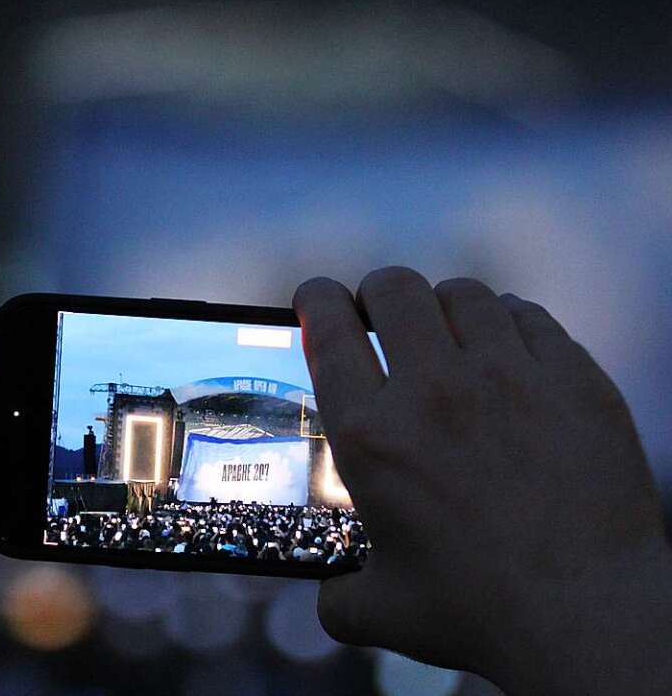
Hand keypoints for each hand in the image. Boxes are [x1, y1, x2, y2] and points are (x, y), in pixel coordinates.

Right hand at [294, 267, 671, 694]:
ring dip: (442, 306)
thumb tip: (330, 598)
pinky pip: (529, 317)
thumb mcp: (383, 611)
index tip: (315, 298)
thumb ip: (339, 596)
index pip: (328, 330)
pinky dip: (507, 322)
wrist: (592, 617)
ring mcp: (508, 376)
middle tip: (380, 315)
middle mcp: (433, 390)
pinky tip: (507, 347)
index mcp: (372, 435)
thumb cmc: (480, 614)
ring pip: (462, 295)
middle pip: (393, 288)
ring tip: (446, 332)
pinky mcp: (573, 379)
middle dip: (377, 292)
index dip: (314, 299)